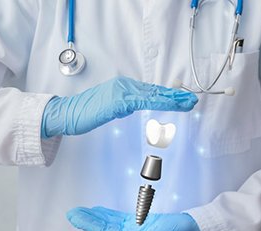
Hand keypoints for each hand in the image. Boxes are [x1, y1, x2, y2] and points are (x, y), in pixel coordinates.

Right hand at [41, 76, 197, 137]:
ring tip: (188, 103)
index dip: (167, 95)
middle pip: (155, 91)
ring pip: (153, 95)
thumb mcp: (110, 107)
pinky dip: (160, 103)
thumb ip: (124, 105)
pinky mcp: (118, 100)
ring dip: (173, 99)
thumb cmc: (87, 112)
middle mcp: (125, 86)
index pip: (150, 92)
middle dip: (175, 96)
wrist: (68, 114)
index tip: (182, 99)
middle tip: (192, 100)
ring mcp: (122, 91)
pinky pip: (144, 102)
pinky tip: (171, 105)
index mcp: (124, 87)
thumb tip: (134, 108)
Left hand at [66, 206, 203, 230]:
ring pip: (110, 223)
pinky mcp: (140, 222)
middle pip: (104, 228)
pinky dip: (108, 214)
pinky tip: (101, 211)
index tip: (75, 217)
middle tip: (72, 212)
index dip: (89, 225)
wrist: (191, 229)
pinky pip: (119, 218)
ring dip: (95, 217)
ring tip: (81, 211)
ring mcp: (135, 229)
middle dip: (88, 221)